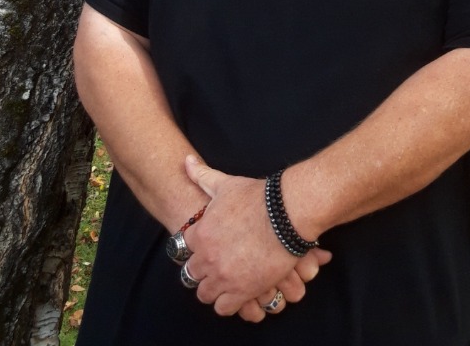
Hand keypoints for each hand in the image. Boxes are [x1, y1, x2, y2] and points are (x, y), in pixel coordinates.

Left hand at [183, 155, 330, 316]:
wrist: (285, 214)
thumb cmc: (255, 197)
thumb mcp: (225, 184)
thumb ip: (202, 176)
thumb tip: (186, 161)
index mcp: (201, 234)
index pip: (184, 248)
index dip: (195, 247)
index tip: (204, 246)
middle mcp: (208, 258)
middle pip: (192, 274)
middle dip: (201, 270)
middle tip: (215, 264)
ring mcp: (224, 277)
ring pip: (205, 294)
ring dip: (212, 289)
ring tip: (225, 281)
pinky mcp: (243, 291)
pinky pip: (224, 308)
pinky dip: (228, 303)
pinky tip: (237, 292)